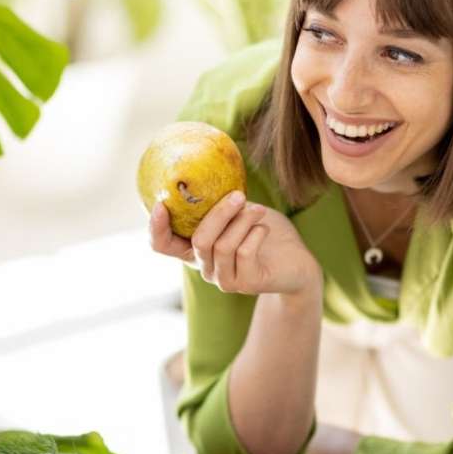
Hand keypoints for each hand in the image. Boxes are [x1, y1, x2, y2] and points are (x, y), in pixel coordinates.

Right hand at [149, 191, 318, 296]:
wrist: (296, 264)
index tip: (161, 204)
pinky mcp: (246, 283)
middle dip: (219, 214)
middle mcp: (205, 267)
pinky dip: (256, 234)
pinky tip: (264, 229)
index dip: (156, 228)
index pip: (162, 245)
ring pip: (223, 245)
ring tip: (258, 210)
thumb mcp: (238, 211)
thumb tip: (204, 170)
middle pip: (199, 240)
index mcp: (195, 249)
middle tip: (238, 195)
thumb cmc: (264, 233)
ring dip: (243, 221)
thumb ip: (220, 200)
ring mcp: (224, 279)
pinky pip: (244, 253)